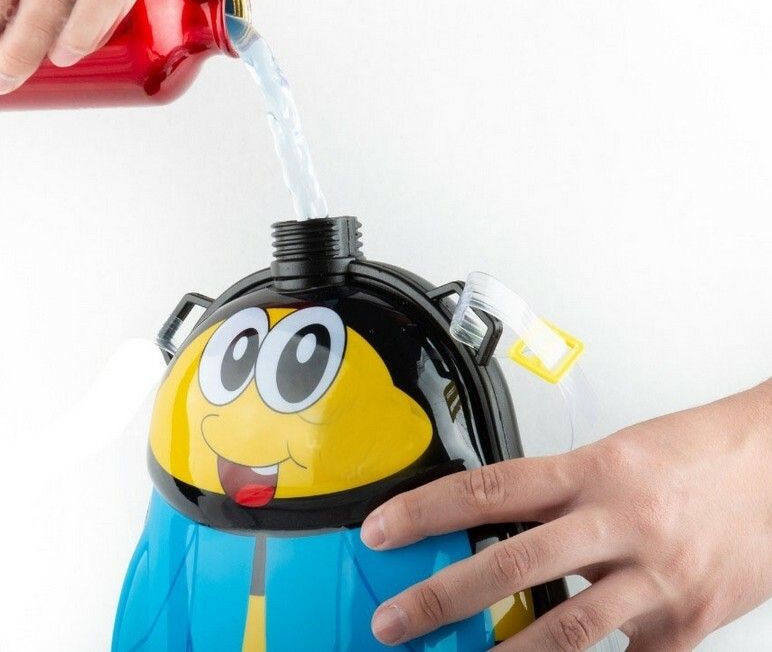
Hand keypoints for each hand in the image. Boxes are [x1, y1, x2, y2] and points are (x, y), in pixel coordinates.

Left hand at [361, 379, 771, 650]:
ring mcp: (656, 576)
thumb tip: (499, 518)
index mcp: (593, 469)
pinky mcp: (690, 621)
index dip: (425, 512)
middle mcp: (619, 520)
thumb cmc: (697, 452)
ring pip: (567, 627)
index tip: (381, 532)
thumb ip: (561, 488)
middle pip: (512, 562)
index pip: (488, 489)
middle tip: (395, 619)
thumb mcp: (618, 452)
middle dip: (444, 596)